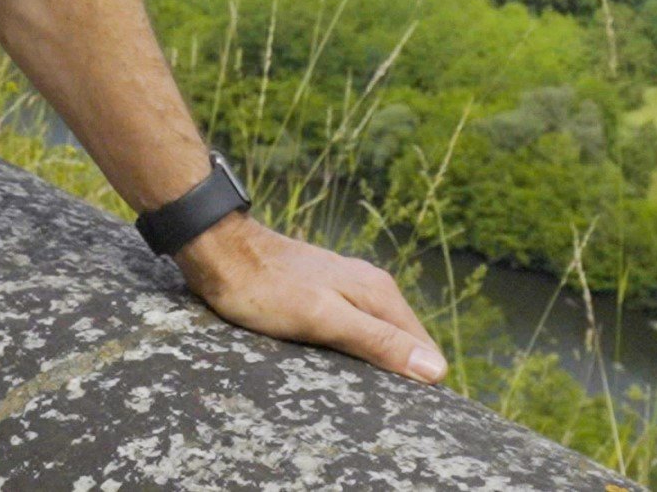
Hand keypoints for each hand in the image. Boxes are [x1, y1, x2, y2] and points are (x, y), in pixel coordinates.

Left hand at [174, 215, 447, 383]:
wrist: (220, 250)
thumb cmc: (266, 289)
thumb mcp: (324, 320)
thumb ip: (378, 340)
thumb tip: (436, 369)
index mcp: (379, 293)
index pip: (423, 349)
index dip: (414, 380)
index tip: (393, 404)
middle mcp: (371, 286)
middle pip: (402, 343)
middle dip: (393, 372)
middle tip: (366, 400)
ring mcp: (348, 287)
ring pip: (377, 336)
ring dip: (370, 362)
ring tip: (349, 385)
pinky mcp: (325, 293)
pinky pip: (353, 329)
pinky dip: (349, 349)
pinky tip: (331, 362)